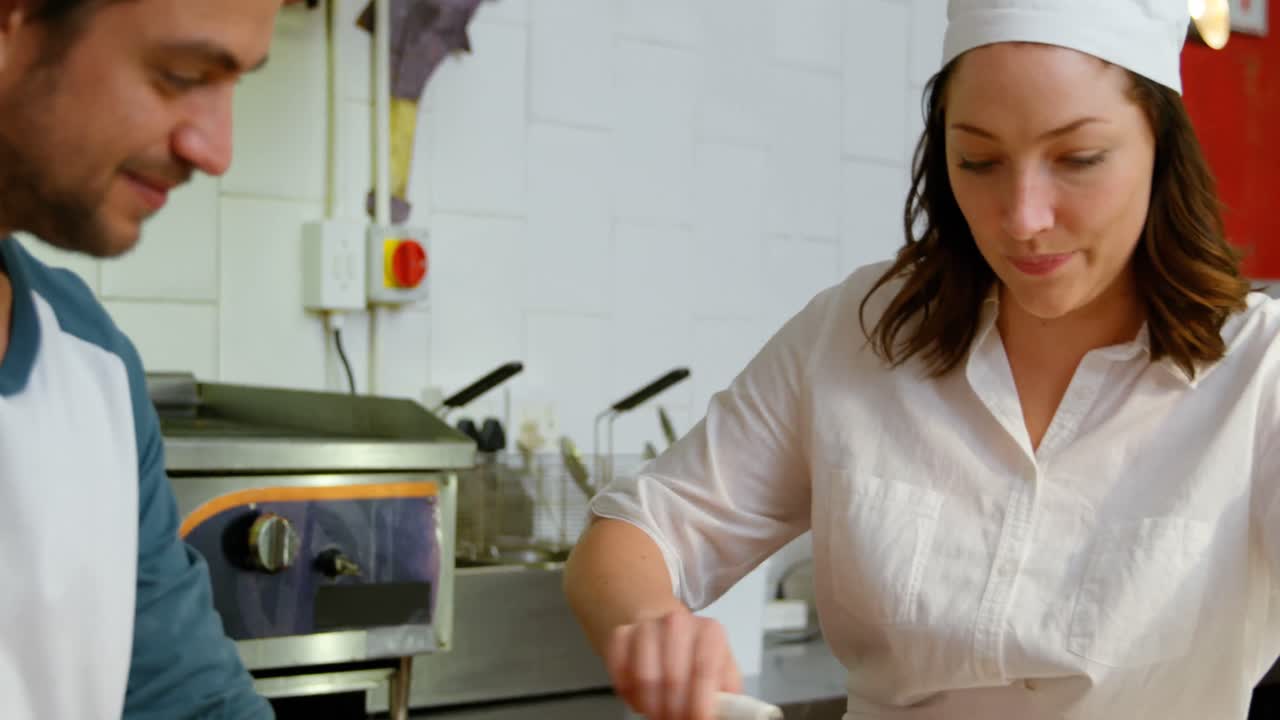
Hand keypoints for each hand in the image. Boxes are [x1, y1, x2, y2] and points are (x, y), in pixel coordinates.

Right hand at [606, 608, 742, 719]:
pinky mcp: (620, 634)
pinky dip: (629, 695)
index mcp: (710, 631)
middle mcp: (677, 623)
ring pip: (644, 678)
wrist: (663, 629)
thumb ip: (727, 691)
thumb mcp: (722, 669)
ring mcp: (646, 626)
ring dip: (651, 707)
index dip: (698, 705)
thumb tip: (729, 715)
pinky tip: (640, 700)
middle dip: (673, 712)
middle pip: (672, 679)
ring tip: (658, 714)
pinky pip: (620, 673)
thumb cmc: (696, 656)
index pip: (704, 671)